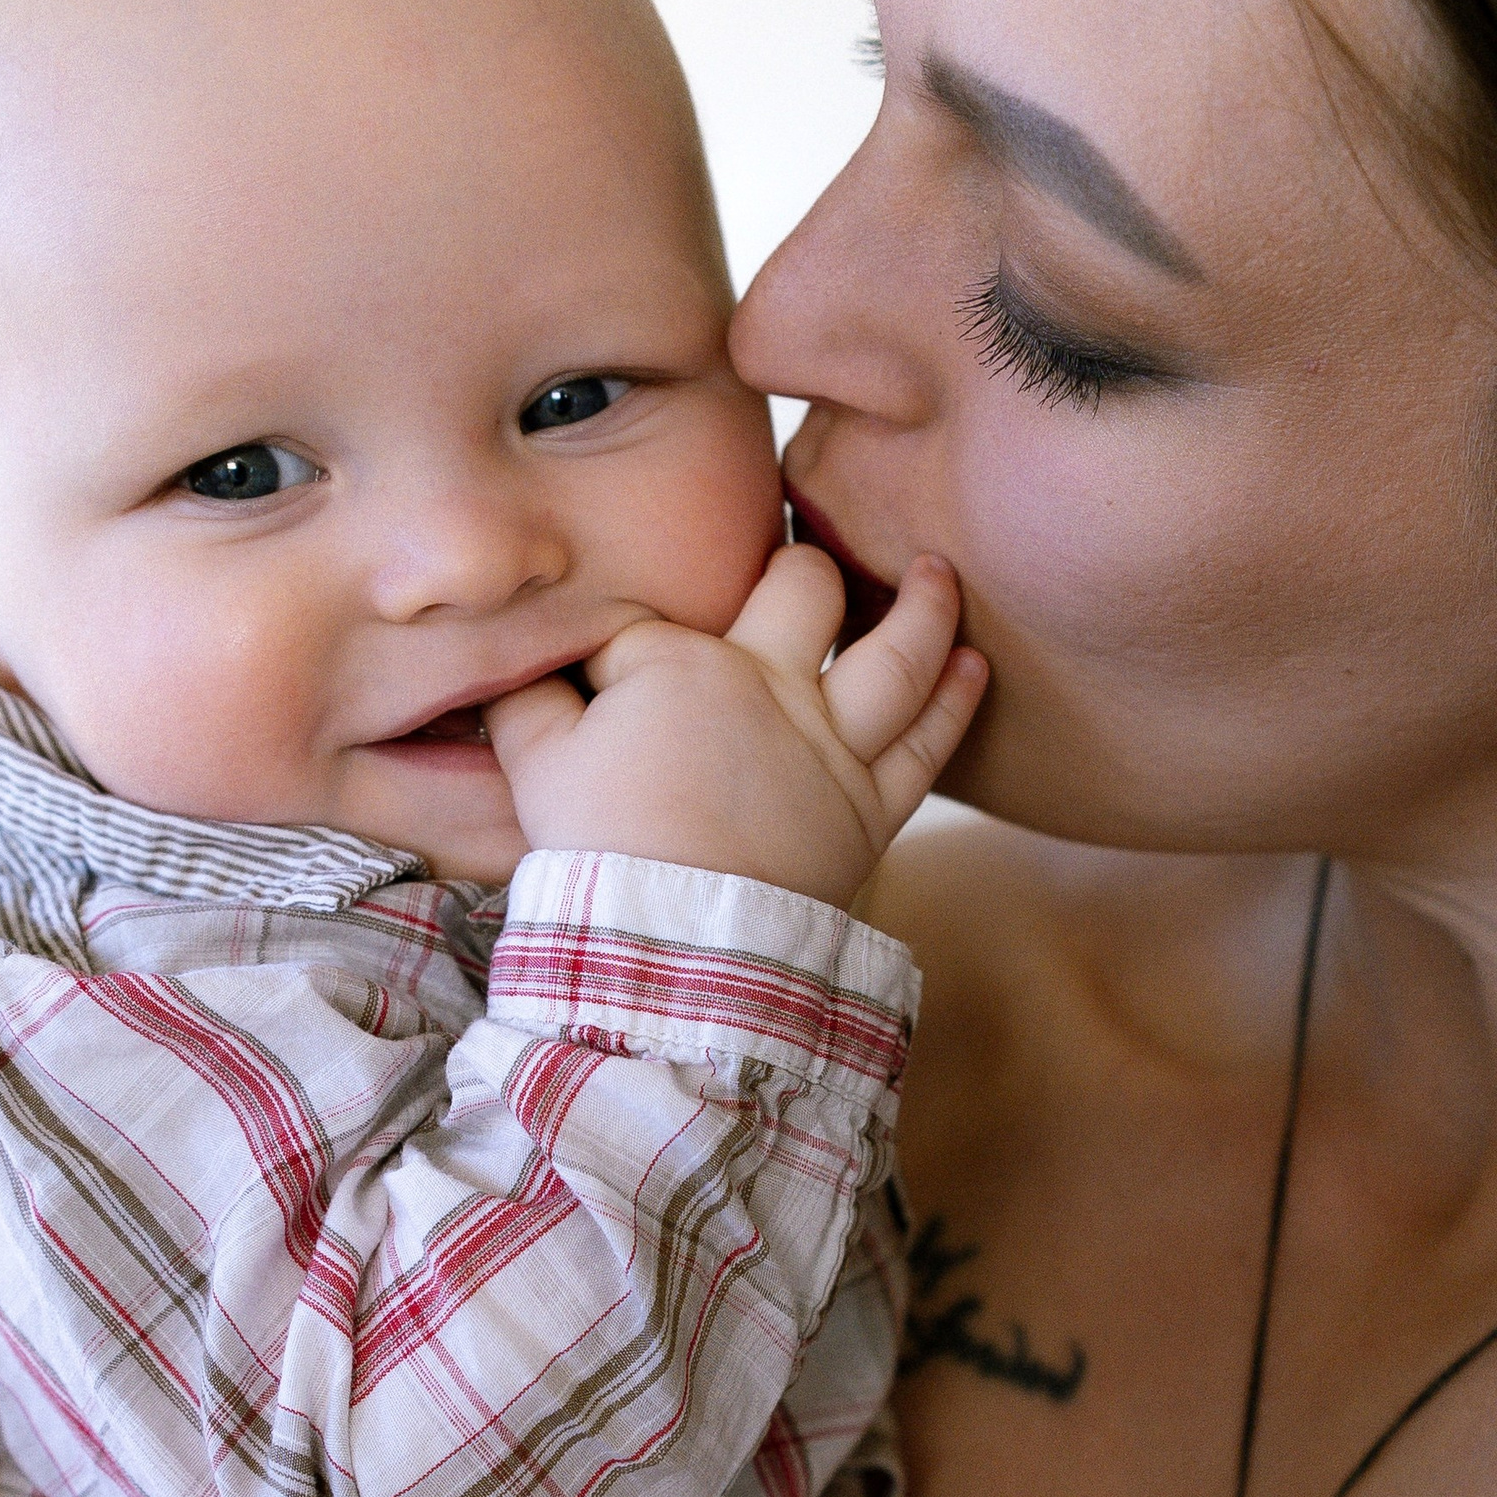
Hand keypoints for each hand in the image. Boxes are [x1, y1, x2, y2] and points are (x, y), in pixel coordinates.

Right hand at [484, 548, 986, 909]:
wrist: (673, 940)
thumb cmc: (599, 850)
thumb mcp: (536, 767)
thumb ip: (529, 704)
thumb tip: (522, 670)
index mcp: (678, 663)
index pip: (654, 623)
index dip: (629, 645)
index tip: (615, 669)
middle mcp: (767, 683)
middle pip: (803, 590)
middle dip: (805, 566)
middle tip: (811, 557)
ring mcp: (828, 742)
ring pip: (894, 653)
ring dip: (923, 607)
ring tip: (940, 572)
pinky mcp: (870, 804)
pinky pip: (926, 742)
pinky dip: (955, 700)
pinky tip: (973, 664)